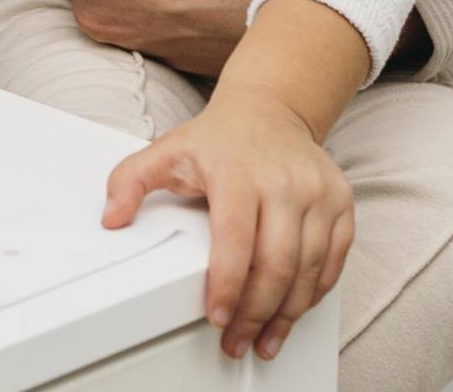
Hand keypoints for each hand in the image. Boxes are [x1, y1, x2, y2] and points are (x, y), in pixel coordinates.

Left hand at [103, 92, 354, 361]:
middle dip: (255, 313)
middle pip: (276, 264)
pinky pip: (333, 262)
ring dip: (286, 314)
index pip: (235, 240)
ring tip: (263, 340)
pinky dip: (312, 294)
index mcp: (237, 172)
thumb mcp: (166, 151)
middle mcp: (284, 182)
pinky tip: (291, 312)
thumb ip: (129, 181)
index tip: (217, 317)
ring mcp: (318, 193)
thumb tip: (110, 219)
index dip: (228, 285)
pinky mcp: (341, 204)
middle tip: (237, 341)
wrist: (269, 110)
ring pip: (308, 271)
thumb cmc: (217, 139)